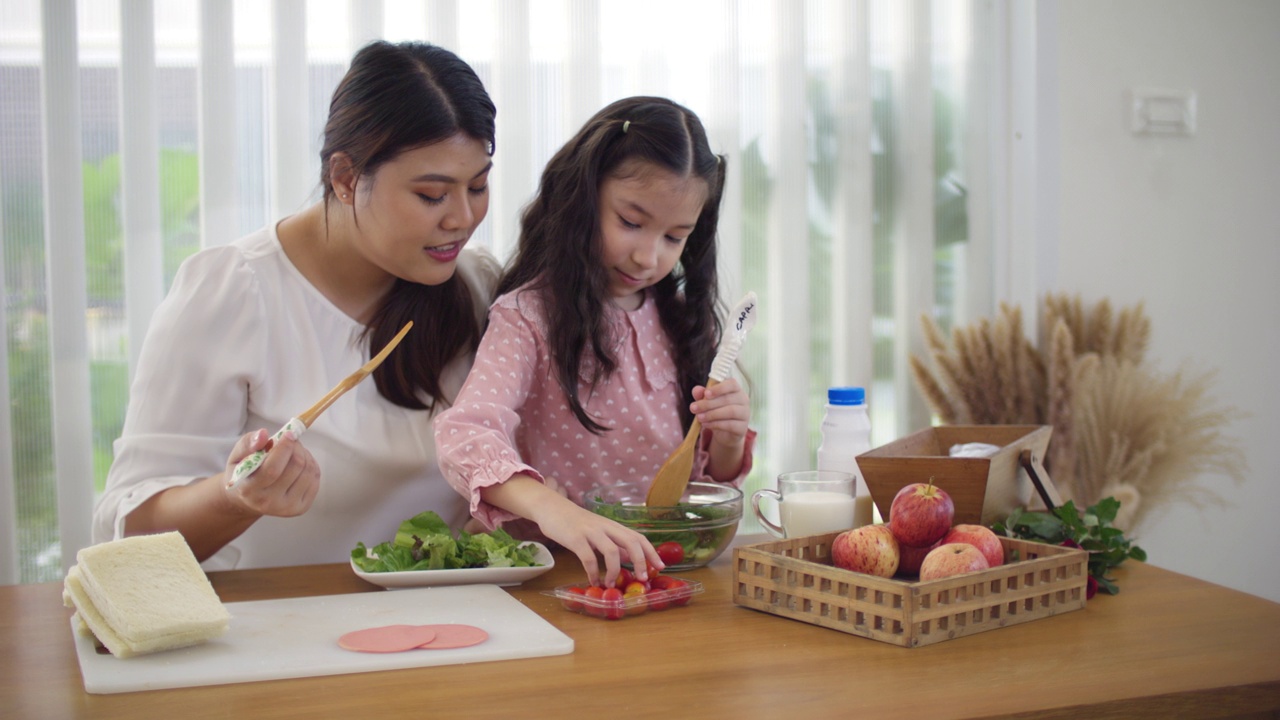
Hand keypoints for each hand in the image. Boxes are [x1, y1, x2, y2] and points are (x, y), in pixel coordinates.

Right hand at [222, 428, 320, 517]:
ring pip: (309, 470)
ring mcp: (287, 508)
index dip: (285, 448)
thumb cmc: (243, 473)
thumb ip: (247, 443)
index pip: (273, 469)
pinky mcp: (301, 508)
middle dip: (296, 447)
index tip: (289, 433)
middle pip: (295, 467)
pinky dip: (311, 464)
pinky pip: (315, 478)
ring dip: (304, 454)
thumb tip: (263, 434)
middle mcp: (269, 502)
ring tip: (293, 451)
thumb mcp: (236, 457)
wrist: (249, 500)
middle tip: (290, 440)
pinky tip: (299, 463)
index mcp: (249, 490)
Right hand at [527, 494, 663, 588]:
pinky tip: (593, 581)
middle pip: (631, 541)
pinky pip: (588, 558)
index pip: (638, 537)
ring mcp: (591, 532)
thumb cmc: (576, 522)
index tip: (660, 566)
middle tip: (643, 579)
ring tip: (612, 584)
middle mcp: (606, 527)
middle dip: (641, 561)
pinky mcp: (576, 538)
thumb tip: (630, 558)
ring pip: (612, 551)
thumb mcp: (599, 530)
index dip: (651, 552)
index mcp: (613, 526)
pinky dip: (593, 573)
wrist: (551, 508)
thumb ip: (613, 542)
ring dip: (614, 571)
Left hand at [690, 377, 750, 451]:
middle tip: (693, 408)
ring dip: (712, 414)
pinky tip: (706, 424)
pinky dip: (716, 424)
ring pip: (730, 411)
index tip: (706, 394)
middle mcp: (743, 400)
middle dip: (708, 404)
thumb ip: (701, 395)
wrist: (724, 432)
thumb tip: (696, 390)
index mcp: (735, 389)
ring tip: (699, 417)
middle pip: (728, 399)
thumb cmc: (716, 411)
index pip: (732, 384)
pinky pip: (730, 425)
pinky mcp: (743, 428)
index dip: (719, 388)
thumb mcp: (707, 402)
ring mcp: (745, 414)